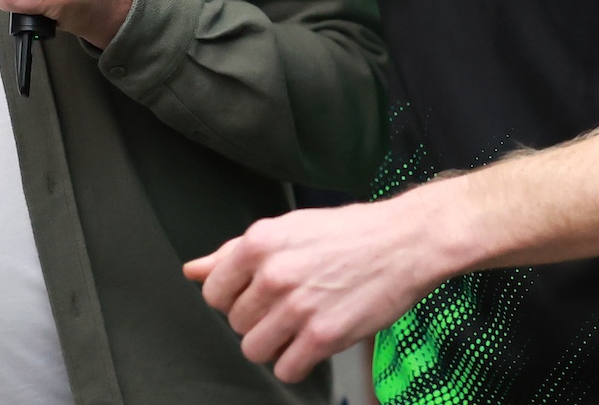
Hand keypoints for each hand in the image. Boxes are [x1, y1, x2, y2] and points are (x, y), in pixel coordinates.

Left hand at [183, 189, 463, 382]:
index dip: (233, 297)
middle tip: (288, 304)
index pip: (213, 292)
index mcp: (260, 242)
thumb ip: (234, 252)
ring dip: (274, 344)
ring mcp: (297, 307)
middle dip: (258, 318)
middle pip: (234, 322)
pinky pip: (286, 369)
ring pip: (254, 349)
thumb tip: (193, 270)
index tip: (256, 294)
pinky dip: (297, 363)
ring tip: (299, 325)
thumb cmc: (349, 233)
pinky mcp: (322, 336)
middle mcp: (274, 274)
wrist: (404, 242)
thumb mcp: (288, 229)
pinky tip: (312, 342)